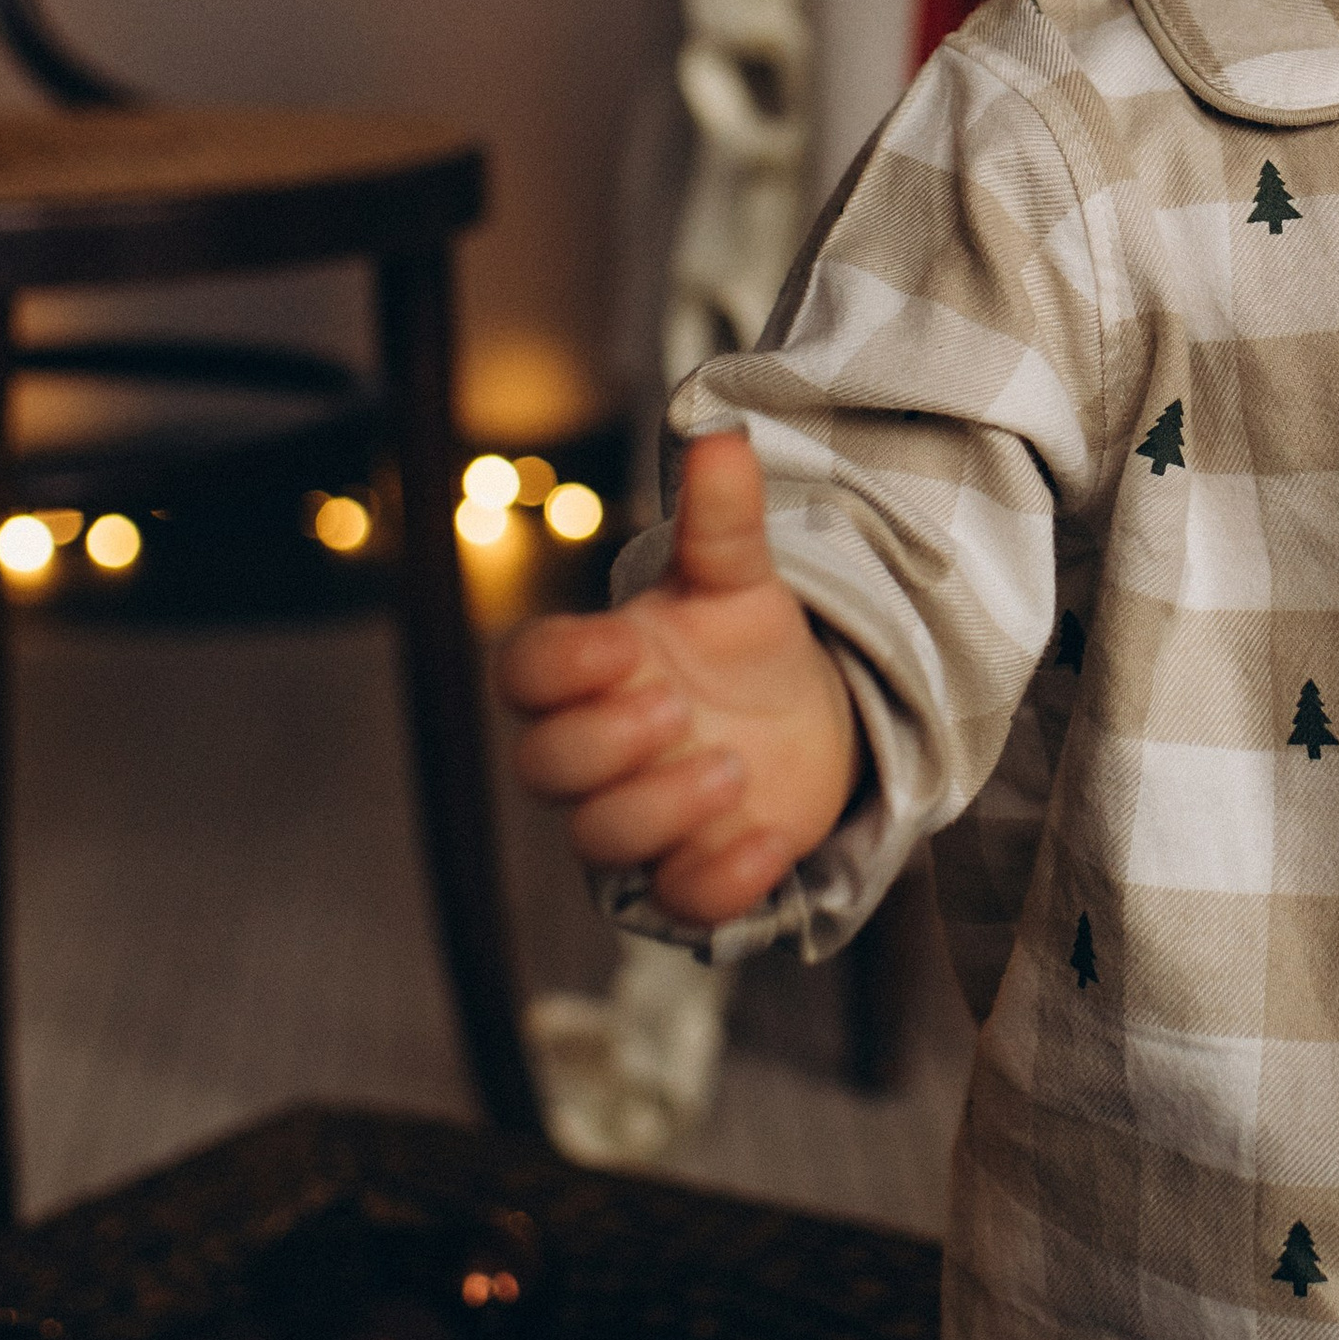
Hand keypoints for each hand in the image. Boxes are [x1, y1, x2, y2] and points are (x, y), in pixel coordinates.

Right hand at [499, 432, 858, 922]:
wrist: (813, 722)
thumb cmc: (744, 649)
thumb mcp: (740, 582)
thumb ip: (723, 521)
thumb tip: (722, 437)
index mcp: (593, 671)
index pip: (526, 674)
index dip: (559, 666)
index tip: (624, 644)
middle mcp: (598, 752)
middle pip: (545, 765)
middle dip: (601, 743)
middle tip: (673, 708)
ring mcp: (640, 820)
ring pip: (601, 838)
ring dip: (658, 807)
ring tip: (731, 768)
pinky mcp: (690, 874)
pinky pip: (678, 902)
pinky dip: (717, 881)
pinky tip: (766, 841)